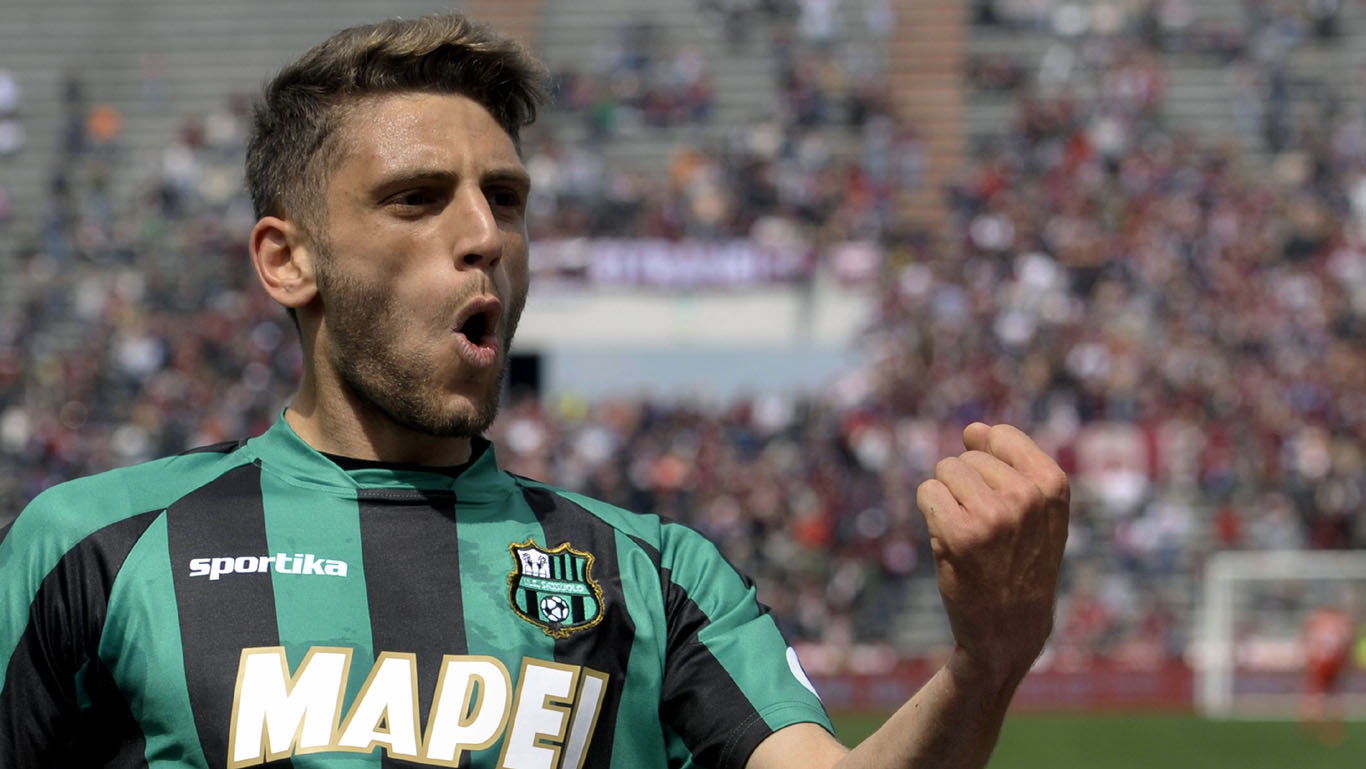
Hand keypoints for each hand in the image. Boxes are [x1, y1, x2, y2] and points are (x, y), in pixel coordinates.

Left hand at [916, 423, 1068, 685]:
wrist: (1010, 629)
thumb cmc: (1019, 564)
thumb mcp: (1036, 511)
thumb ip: (1010, 463)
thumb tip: (973, 428)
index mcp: (1053, 485)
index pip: (1000, 436)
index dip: (986, 462)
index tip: (997, 498)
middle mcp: (1028, 496)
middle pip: (967, 456)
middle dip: (965, 487)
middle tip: (986, 531)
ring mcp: (995, 515)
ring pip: (945, 471)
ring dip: (947, 499)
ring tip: (969, 536)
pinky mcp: (960, 534)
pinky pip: (927, 492)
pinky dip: (930, 513)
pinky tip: (951, 543)